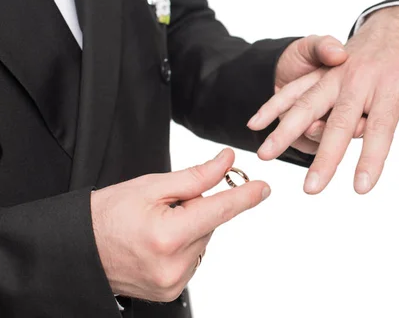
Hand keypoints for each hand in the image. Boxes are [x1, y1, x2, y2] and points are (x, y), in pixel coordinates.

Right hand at [91, 149, 269, 301]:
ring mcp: (172, 282)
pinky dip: (184, 246)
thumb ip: (195, 177)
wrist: (79, 249)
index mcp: (168, 236)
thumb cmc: (108, 215)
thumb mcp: (151, 186)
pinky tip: (159, 243)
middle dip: (197, 209)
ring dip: (190, 229)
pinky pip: (193, 258)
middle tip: (166, 207)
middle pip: (210, 224)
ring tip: (156, 228)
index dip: (244, 197)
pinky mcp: (171, 291)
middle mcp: (173, 264)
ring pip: (203, 240)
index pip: (219, 211)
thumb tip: (226, 162)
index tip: (264, 188)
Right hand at [249, 6, 398, 193]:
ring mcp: (335, 74)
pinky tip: (256, 123)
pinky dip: (274, 105)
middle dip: (325, 157)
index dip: (371, 159)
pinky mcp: (320, 70)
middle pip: (340, 123)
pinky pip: (294, 88)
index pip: (381, 130)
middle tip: (312, 189)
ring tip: (267, 154)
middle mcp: (359, 80)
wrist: (396, 21)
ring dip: (286, 130)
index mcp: (390, 87)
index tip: (361, 188)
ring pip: (307, 104)